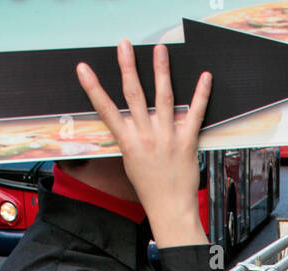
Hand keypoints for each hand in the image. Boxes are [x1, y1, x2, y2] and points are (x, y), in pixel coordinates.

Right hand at [76, 40, 210, 246]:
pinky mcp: (186, 142)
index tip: (83, 69)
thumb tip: (129, 119)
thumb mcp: (131, 162)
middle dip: (128, 67)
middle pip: (134, 95)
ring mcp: (167, 138)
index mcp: (128, 142)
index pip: (106, 110)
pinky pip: (194, 114)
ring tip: (160, 49)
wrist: (170, 209)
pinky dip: (201, 95)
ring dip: (161, 71)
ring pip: (163, 98)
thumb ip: (130, 137)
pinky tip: (204, 77)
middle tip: (125, 45)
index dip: (93, 88)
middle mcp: (146, 136)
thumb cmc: (150, 187)